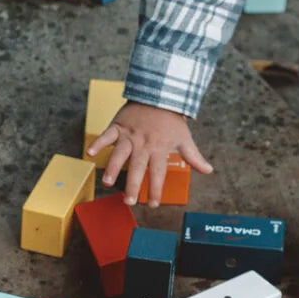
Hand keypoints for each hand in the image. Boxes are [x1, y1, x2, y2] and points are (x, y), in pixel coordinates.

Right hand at [87, 101, 212, 205]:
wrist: (159, 94)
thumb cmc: (171, 120)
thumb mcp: (184, 138)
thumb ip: (194, 157)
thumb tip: (209, 170)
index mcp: (159, 149)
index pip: (157, 173)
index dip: (155, 189)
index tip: (152, 203)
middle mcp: (143, 144)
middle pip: (137, 168)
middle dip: (133, 185)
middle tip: (129, 201)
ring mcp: (129, 135)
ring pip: (119, 154)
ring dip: (112, 168)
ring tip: (107, 183)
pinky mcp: (118, 126)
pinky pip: (106, 135)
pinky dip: (97, 143)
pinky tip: (89, 153)